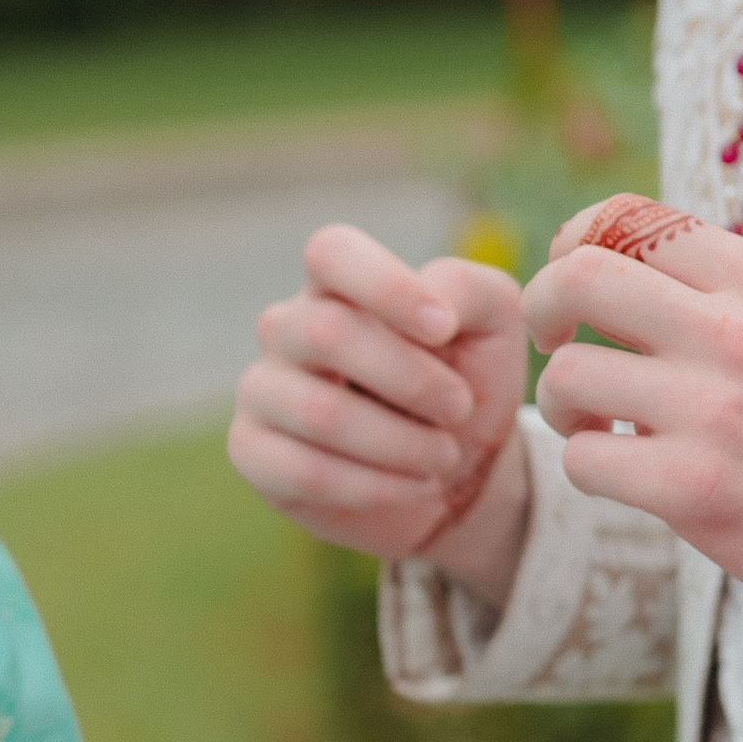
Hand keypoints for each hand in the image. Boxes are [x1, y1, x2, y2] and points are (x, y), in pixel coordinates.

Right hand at [227, 224, 530, 595]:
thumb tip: (429, 307)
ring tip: (444, 458)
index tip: (444, 329)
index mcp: (337, 285)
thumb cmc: (465, 385)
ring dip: (400, 443)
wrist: (455, 475)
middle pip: (326, 333)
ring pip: (319, 412)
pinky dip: (375, 486)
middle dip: (409, 378)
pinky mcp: (252, 451)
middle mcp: (286, 328)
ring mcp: (261, 389)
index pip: (331, 253)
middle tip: (459, 408)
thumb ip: (465, 291)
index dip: (386, 287)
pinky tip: (414, 487)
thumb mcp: (490, 325)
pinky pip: (304, 471)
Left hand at [528, 198, 742, 586]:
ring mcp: (712, 410)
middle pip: (580, 278)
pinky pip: (581, 457)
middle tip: (553, 338)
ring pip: (566, 372)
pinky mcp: (692, 487)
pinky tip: (621, 468)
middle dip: (542, 305)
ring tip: (594, 419)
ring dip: (559, 401)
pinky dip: (585, 464)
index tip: (577, 286)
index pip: (630, 217)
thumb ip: (713, 293)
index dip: (575, 243)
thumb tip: (610, 245)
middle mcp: (735, 334)